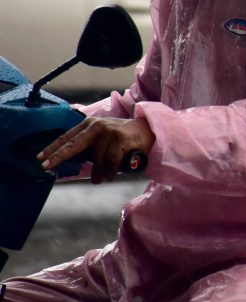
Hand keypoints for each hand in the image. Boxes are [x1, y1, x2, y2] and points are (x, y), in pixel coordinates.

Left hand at [38, 117, 154, 183]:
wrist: (150, 131)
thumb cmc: (125, 139)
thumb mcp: (105, 144)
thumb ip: (93, 155)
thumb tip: (90, 176)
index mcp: (89, 125)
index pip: (67, 137)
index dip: (53, 149)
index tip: (40, 159)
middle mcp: (97, 126)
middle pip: (73, 143)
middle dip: (59, 156)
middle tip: (47, 167)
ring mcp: (108, 131)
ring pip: (96, 158)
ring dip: (101, 170)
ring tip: (106, 175)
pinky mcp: (120, 138)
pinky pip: (110, 161)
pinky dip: (112, 170)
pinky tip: (114, 173)